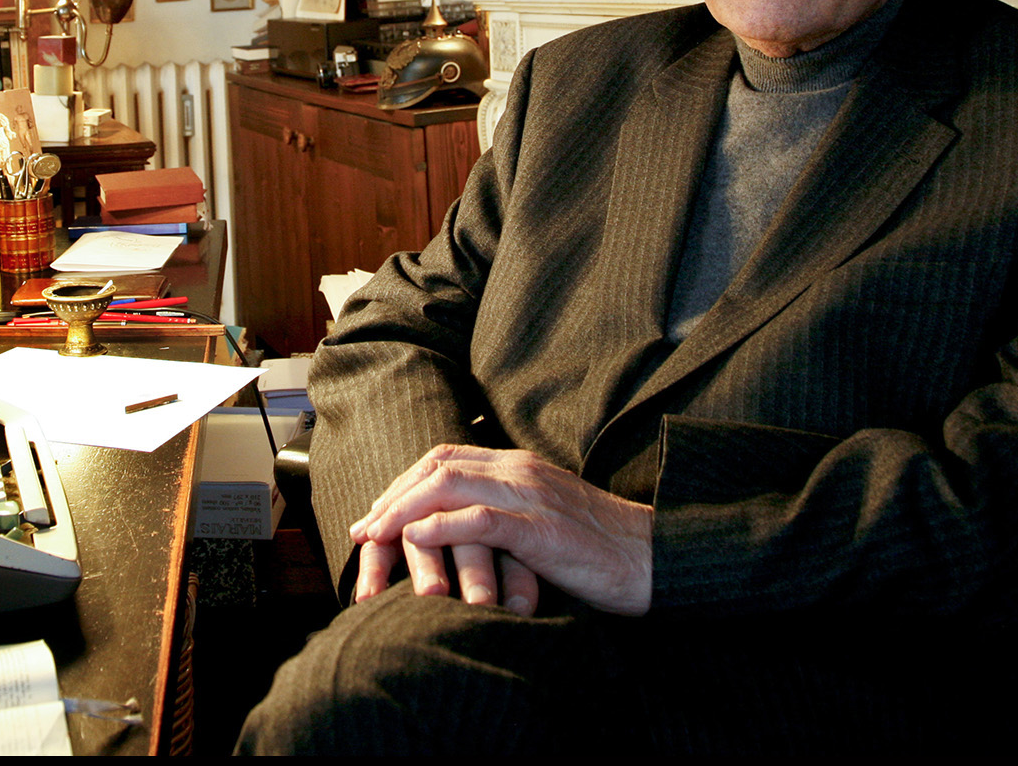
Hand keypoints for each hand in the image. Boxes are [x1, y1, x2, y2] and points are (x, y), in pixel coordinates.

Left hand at [349, 445, 652, 616]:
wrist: (655, 559)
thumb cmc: (600, 551)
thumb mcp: (542, 523)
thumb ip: (504, 518)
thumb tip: (458, 536)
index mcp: (518, 466)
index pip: (444, 459)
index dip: (403, 484)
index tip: (376, 514)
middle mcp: (519, 470)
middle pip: (437, 467)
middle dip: (392, 495)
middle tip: (362, 530)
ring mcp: (531, 495)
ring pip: (449, 485)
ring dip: (402, 510)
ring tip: (375, 537)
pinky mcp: (542, 528)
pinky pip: (480, 519)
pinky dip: (441, 526)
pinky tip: (416, 540)